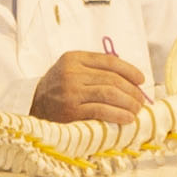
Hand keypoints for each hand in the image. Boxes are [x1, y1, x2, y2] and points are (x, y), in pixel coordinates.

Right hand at [28, 48, 147, 126]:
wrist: (34, 109)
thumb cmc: (59, 90)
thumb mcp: (71, 71)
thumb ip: (94, 69)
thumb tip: (130, 77)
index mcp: (73, 58)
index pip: (109, 61)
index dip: (129, 70)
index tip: (141, 80)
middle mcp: (71, 73)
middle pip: (112, 79)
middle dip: (132, 90)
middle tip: (141, 101)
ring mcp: (71, 92)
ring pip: (110, 93)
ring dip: (128, 102)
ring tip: (136, 110)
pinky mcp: (71, 111)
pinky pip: (102, 110)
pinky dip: (119, 115)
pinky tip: (128, 119)